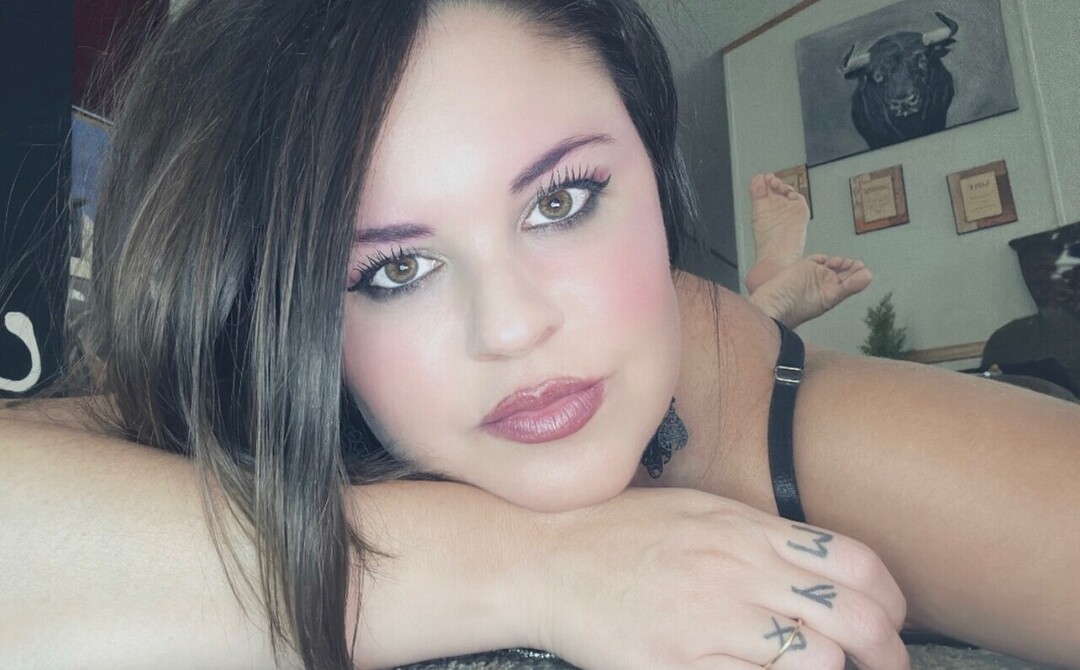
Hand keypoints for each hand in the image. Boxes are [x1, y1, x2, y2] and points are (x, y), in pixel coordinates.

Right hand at [535, 488, 907, 668]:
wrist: (547, 557)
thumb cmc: (617, 530)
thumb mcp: (694, 510)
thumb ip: (756, 534)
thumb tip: (816, 567)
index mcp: (745, 528)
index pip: (854, 562)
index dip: (891, 599)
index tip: (891, 620)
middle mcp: (737, 569)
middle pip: (853, 615)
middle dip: (886, 651)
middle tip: (885, 664)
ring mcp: (711, 618)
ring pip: (816, 658)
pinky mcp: (680, 663)